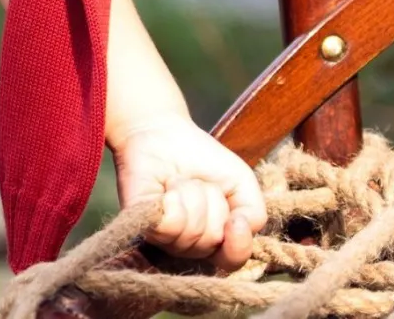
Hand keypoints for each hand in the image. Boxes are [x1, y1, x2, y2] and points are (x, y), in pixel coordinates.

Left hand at [109, 111, 267, 270]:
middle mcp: (187, 244)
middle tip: (198, 183)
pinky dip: (174, 201)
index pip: (231, 263)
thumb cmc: (203, 158)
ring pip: (191, 233)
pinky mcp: (139, 220)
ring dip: (193, 196)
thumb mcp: (242, 184)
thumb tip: (239, 229)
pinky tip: (167, 188)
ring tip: (180, 181)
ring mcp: (161, 235)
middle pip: (212, 242)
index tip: (237, 219)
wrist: (164, 131)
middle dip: (212, 203)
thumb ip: (255, 214)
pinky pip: (168, 225)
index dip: (238, 245)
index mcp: (213, 242)